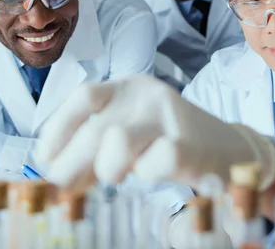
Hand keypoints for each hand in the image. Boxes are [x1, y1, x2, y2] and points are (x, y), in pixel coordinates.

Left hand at [35, 74, 274, 192]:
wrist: (228, 148)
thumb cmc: (169, 141)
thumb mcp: (131, 130)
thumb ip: (97, 143)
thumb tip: (57, 168)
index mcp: (129, 87)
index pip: (84, 96)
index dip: (58, 128)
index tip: (46, 158)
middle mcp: (148, 95)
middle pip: (95, 127)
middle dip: (71, 164)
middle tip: (65, 187)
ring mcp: (171, 117)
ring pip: (118, 140)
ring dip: (106, 168)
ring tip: (113, 178)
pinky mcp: (191, 144)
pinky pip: (156, 161)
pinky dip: (145, 174)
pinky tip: (149, 175)